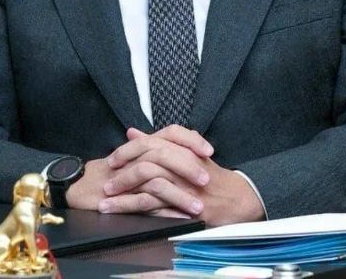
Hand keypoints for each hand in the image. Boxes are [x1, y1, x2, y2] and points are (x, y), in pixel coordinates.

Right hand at [62, 133, 203, 215]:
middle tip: (207, 180)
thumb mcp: (139, 158)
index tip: (208, 152)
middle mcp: (137, 155)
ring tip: (198, 206)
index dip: (190, 140)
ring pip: (158, 179)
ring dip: (181, 195)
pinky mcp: (123, 196)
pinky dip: (166, 211)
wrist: (82, 186)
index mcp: (144, 145)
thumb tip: (188, 146)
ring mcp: (129, 175)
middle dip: (189, 168)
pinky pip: (146, 202)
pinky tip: (180, 218)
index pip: (171, 133)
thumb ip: (161, 150)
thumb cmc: (112, 173)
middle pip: (166, 154)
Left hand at [102, 127, 265, 226]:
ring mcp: (185, 185)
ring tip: (107, 201)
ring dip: (124, 194)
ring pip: (148, 185)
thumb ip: (159, 143)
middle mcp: (183, 164)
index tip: (113, 161)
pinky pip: (155, 207)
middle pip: (146, 162)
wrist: (238, 198)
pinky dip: (136, 209)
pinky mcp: (186, 206)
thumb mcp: (187, 154)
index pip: (150, 143)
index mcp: (183, 149)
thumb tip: (132, 133)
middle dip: (122, 173)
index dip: (128, 151)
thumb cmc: (211, 177)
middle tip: (107, 183)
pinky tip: (123, 213)